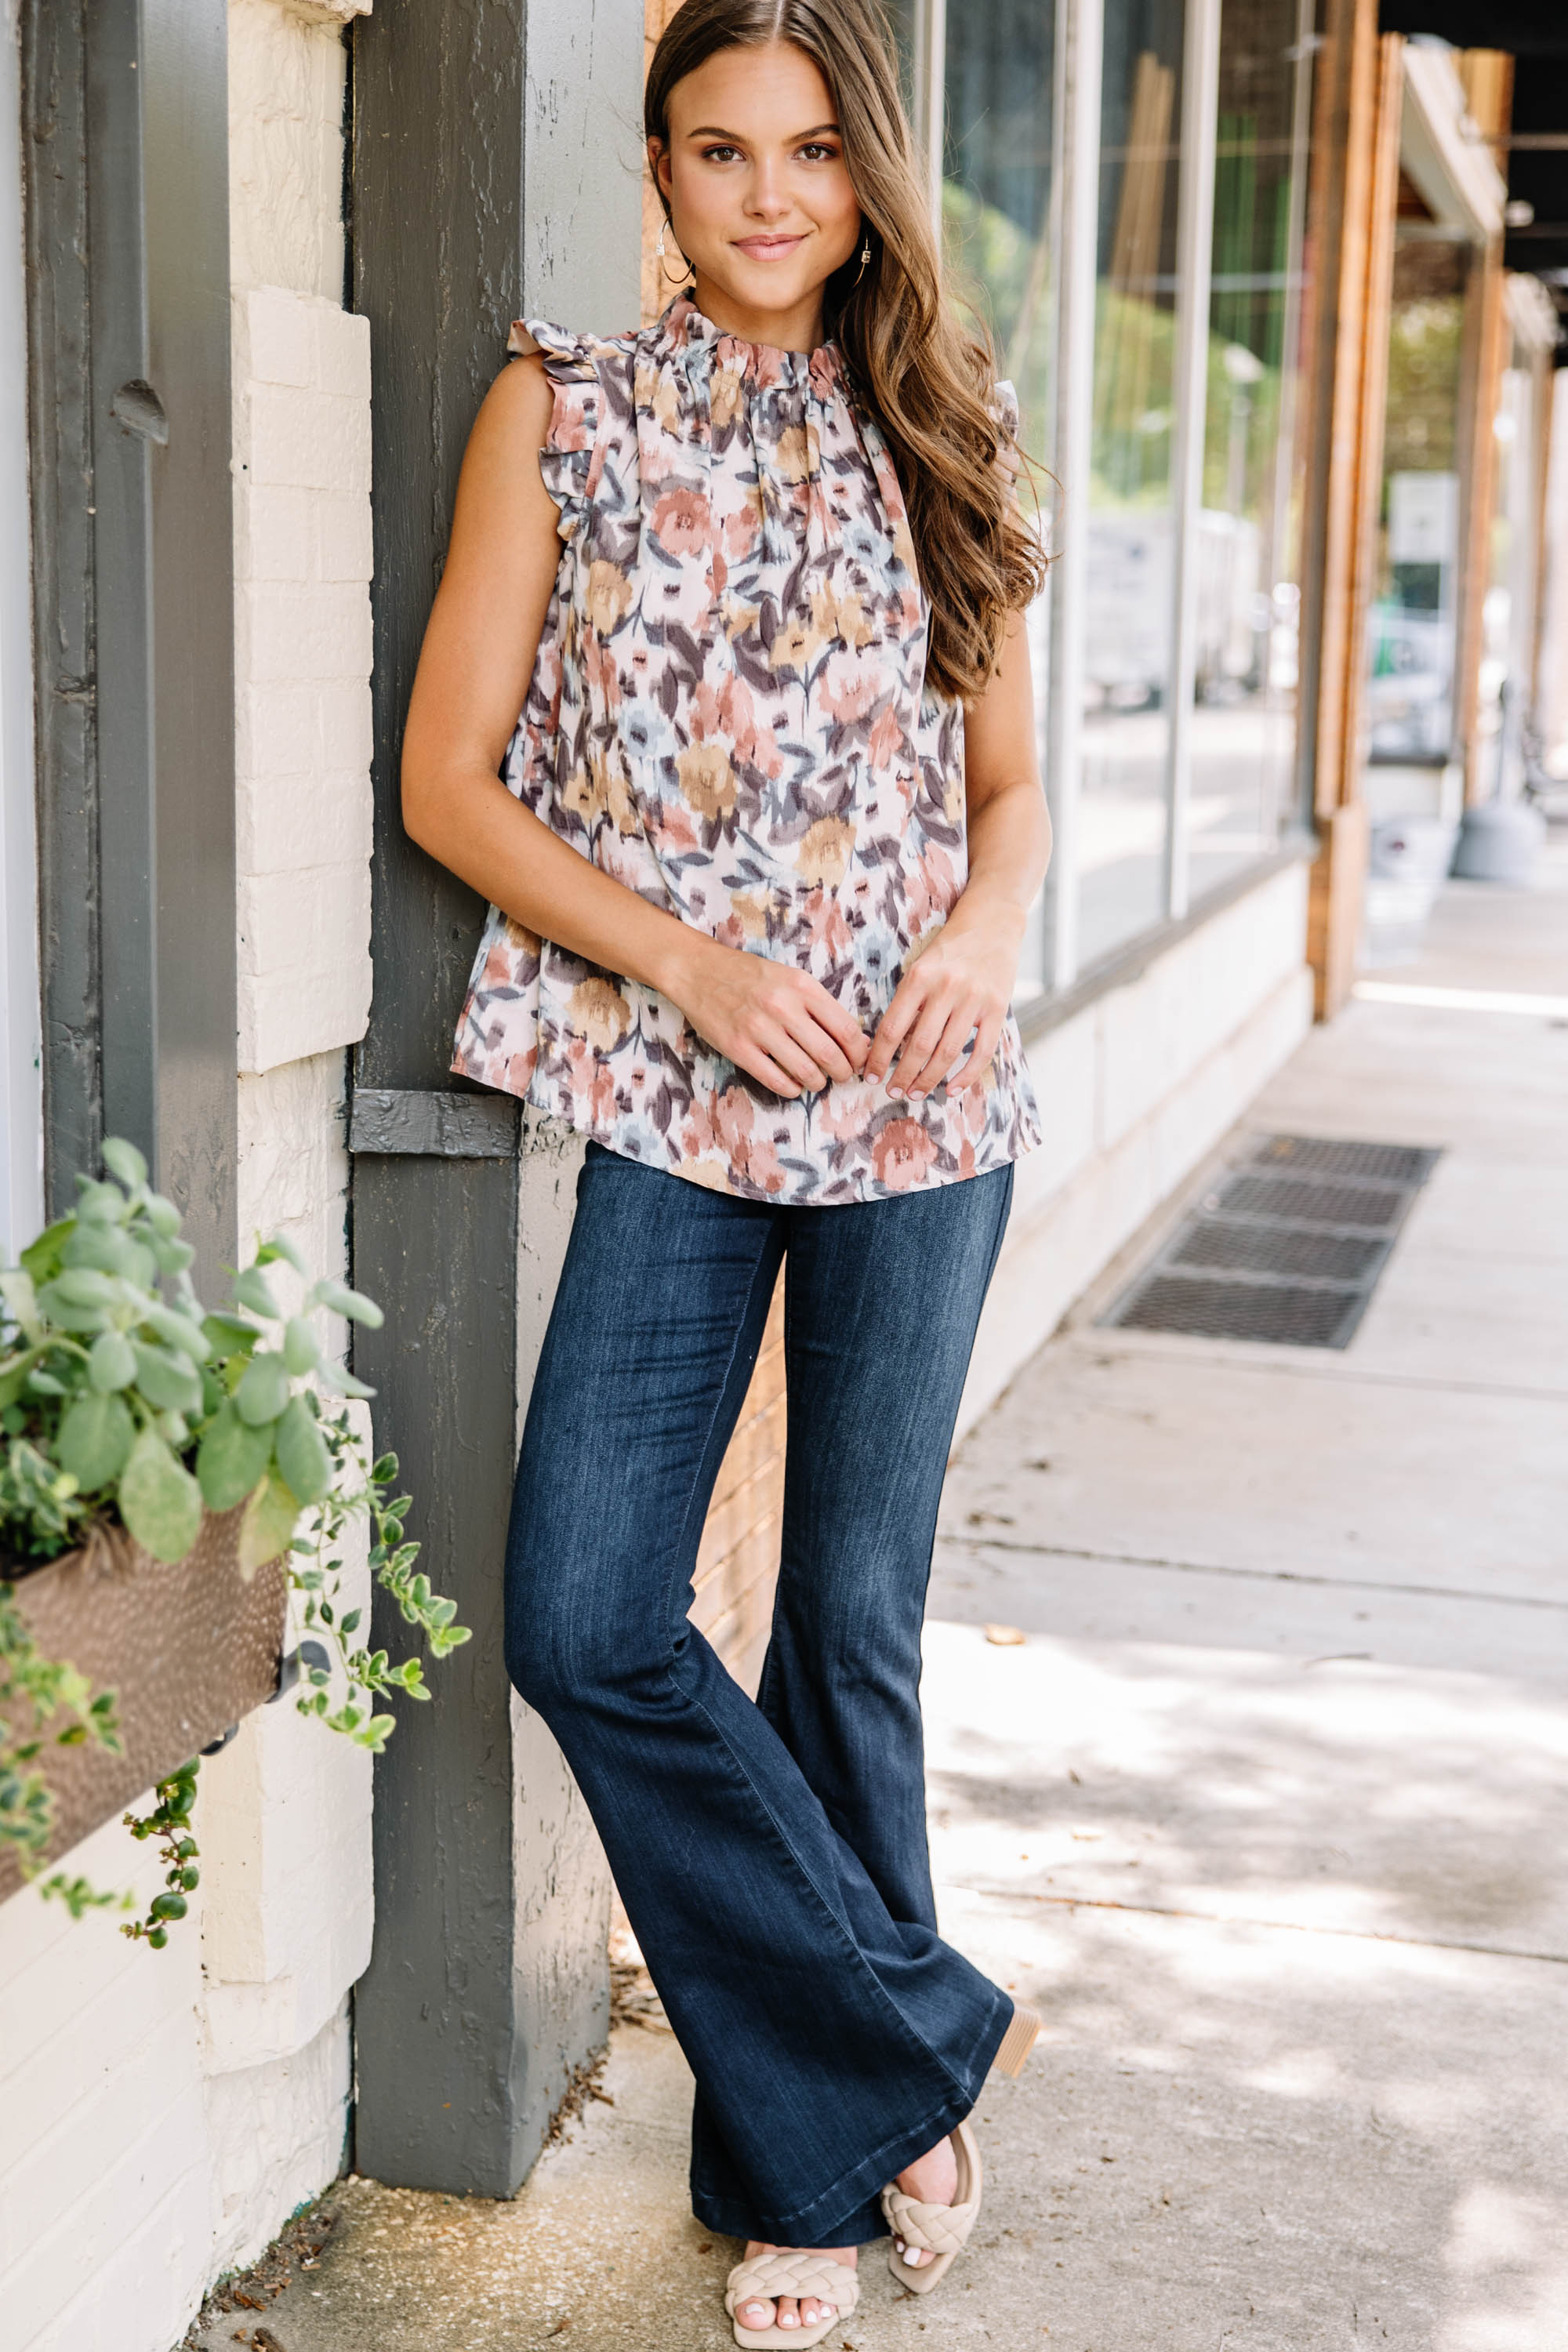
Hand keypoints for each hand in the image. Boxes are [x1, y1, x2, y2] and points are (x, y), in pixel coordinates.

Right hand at [663, 935, 869, 1098]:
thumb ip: (820, 1006)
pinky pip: (776, 1080)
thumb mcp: (790, 978)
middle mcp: (783, 1006)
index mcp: (802, 986)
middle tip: (843, 1077)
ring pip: (806, 1071)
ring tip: (817, 1081)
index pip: (846, 1029)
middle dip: (843, 1073)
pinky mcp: (738, 1048)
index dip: (859, 1053)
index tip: (860, 1061)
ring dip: (818, 1083)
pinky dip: (792, 1089)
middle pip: (830, 1054)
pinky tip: (794, 1085)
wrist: (699, 971)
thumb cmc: (749, 976)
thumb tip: (856, 1040)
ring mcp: (759, 1028)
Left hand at [866, 908, 1022, 1098]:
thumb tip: (886, 1048)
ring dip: (928, 1079)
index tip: (870, 1077)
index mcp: (919, 977)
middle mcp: (947, 988)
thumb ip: (907, 1003)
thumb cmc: (948, 952)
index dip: (878, 1057)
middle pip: (919, 1045)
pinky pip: (982, 1052)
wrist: (991, 925)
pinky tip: (951, 1090)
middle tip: (892, 1092)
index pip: (893, 1027)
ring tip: (915, 1094)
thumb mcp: (920, 968)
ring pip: (948, 1052)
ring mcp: (974, 999)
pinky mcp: (998, 1009)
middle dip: (902, 1075)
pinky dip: (966, 1076)